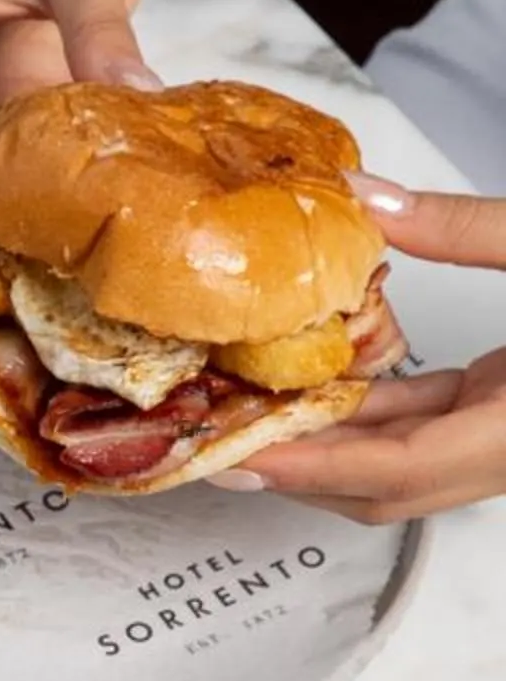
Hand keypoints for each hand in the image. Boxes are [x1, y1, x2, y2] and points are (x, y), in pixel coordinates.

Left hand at [241, 182, 505, 518]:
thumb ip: (461, 227)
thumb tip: (365, 195)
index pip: (400, 467)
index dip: (313, 467)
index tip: (241, 456)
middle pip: (388, 485)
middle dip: (300, 468)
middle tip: (219, 440)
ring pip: (404, 462)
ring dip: (330, 441)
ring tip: (252, 411)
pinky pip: (428, 428)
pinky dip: (374, 414)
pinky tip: (325, 385)